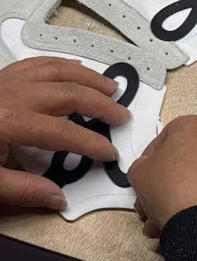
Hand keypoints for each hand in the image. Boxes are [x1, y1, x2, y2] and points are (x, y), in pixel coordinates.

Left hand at [0, 57, 130, 211]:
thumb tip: (60, 198)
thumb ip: (22, 190)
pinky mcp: (0, 76)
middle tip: (121, 115)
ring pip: (59, 70)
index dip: (92, 143)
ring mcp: (7, 80)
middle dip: (100, 105)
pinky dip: (62, 64)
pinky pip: (38, 62)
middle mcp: (14, 94)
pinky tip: (76, 69)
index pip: (64, 133)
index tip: (111, 153)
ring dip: (88, 78)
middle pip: (70, 93)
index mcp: (10, 122)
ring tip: (111, 87)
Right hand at [128, 115, 196, 237]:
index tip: (145, 186)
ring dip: (190, 198)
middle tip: (156, 210)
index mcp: (195, 125)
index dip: (151, 164)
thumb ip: (143, 165)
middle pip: (189, 161)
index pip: (165, 140)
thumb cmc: (171, 188)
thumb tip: (151, 168)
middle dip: (169, 187)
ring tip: (176, 224)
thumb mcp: (140, 174)